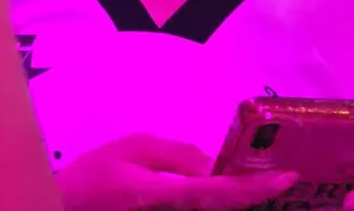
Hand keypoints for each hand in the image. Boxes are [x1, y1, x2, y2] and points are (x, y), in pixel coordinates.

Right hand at [56, 134, 298, 210]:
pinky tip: (222, 191)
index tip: (287, 177)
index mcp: (160, 194)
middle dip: (253, 196)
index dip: (254, 187)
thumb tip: (214, 166)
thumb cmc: (93, 176)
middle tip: (280, 178)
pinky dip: (217, 201)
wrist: (66, 208)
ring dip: (234, 199)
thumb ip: (175, 155)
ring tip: (256, 182)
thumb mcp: (131, 148)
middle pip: (224, 210)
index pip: (217, 191)